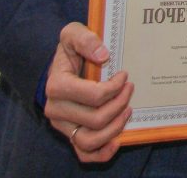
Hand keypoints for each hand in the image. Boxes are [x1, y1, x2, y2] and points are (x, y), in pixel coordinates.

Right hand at [43, 22, 133, 163]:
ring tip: (128, 111)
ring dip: (115, 128)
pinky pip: (83, 153)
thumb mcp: (73, 33)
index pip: (94, 95)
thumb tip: (103, 55)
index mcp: (57, 86)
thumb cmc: (71, 49)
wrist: (61, 65)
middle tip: (130, 89)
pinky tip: (117, 142)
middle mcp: (56, 109)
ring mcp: (62, 125)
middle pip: (96, 118)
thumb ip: (85, 39)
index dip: (115, 88)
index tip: (124, 75)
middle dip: (120, 104)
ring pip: (90, 140)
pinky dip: (101, 153)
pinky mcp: (70, 134)